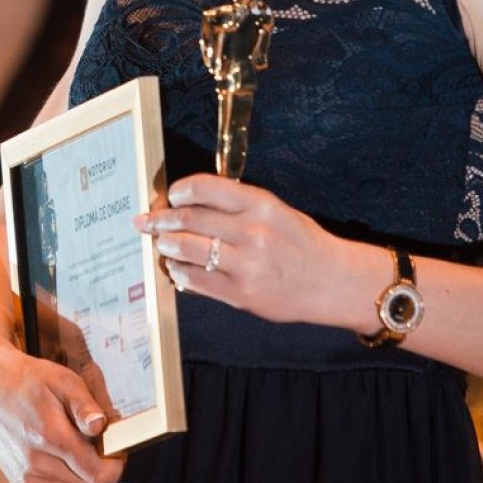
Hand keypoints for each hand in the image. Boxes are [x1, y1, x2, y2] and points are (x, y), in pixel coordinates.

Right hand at [0, 343, 122, 482]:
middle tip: (97, 445)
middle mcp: (36, 464)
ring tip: (75, 447)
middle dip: (102, 469)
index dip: (116, 466)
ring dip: (84, 475)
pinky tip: (60, 457)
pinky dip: (68, 480)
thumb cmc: (29, 382)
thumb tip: (101, 427)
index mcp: (50, 437)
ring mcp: (27, 478)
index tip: (118, 451)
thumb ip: (85, 406)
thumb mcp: (63, 380)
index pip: (97, 474)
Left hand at [137, 173, 368, 326]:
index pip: (206, 188)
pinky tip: (176, 267)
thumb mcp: (276, 211)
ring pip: (188, 249)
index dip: (180, 190)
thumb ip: (237, 205)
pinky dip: (180, 272)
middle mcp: (252, 232)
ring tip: (161, 243)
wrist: (333, 282)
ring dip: (167, 245)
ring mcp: (246, 265)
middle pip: (191, 219)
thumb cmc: (302, 243)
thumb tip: (191, 202)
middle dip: (162, 219)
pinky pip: (197, 280)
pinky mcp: (241, 294)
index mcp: (262, 205)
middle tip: (148, 220)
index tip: (171, 195)